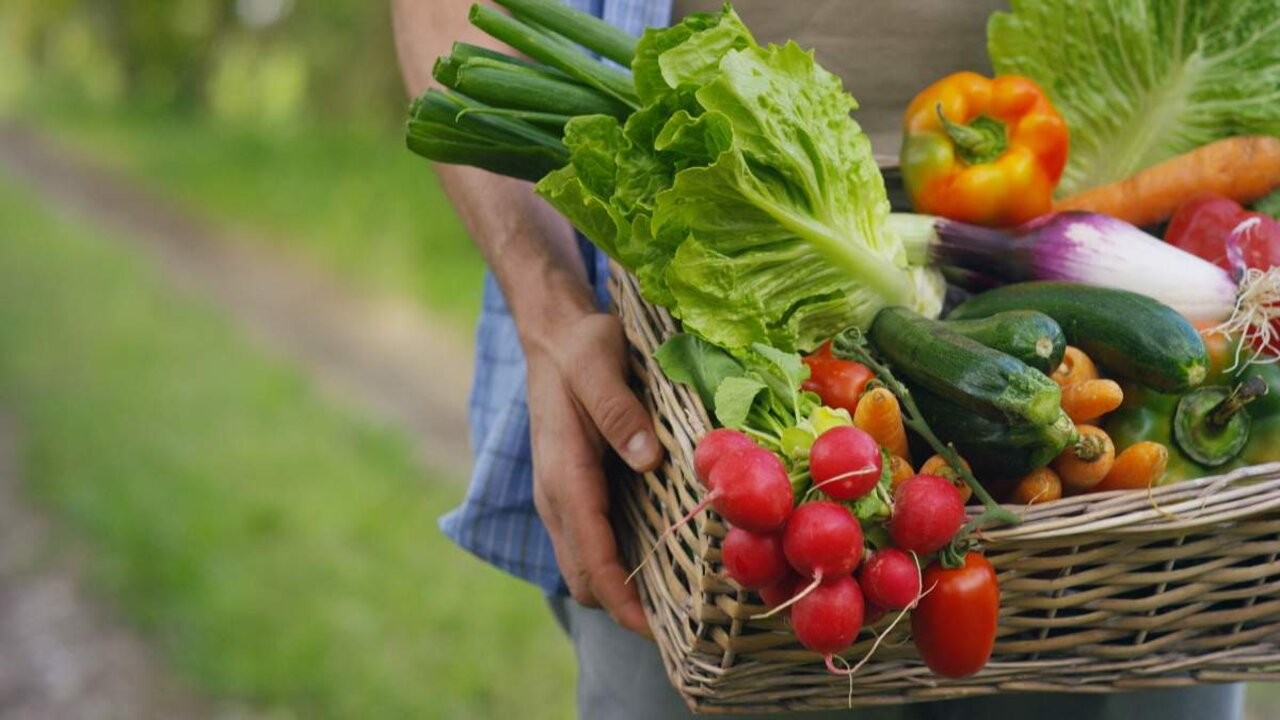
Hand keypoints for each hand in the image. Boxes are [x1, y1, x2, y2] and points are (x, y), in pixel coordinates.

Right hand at [525, 310, 663, 636]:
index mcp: (564, 474)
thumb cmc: (580, 346)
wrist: (552, 333)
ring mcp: (561, 497)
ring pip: (585, 566)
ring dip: (621, 592)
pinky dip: (617, 566)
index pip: (590, 557)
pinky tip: (659, 562)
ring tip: (677, 605)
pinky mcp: (573, 491)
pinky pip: (590, 544)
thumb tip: (646, 459)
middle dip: (625, 609)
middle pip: (584, 578)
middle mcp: (556, 496)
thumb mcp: (599, 363)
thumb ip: (618, 410)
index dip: (622, 601)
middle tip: (683, 625)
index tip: (657, 632)